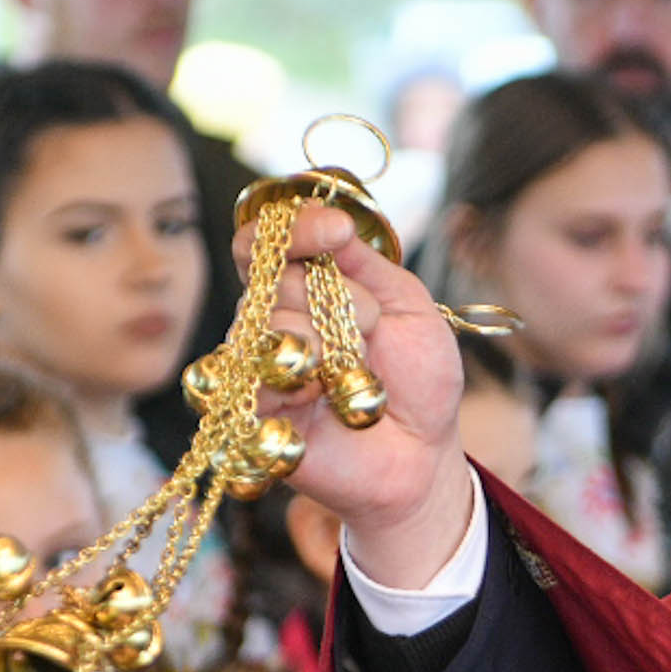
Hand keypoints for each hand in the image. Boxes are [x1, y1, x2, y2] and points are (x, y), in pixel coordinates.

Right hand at [250, 201, 473, 586]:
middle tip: (371, 336)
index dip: (297, 226)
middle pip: (274, 274)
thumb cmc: (416, 379)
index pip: (271, 237)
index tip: (337, 231)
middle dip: (339, 299)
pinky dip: (298, 382)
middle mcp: (272, 317)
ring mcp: (256, 362)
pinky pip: (250, 375)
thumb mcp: (407, 305)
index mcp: (305, 284)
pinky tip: (321, 398)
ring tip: (356, 376)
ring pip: (267, 320)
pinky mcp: (248, 410)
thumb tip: (326, 217)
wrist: (422, 454)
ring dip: (328, 344)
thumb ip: (363, 261)